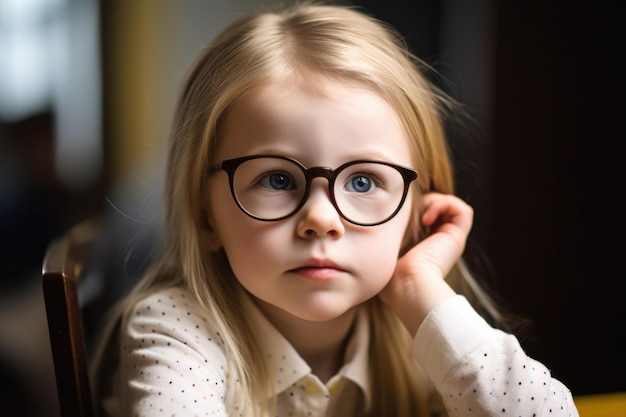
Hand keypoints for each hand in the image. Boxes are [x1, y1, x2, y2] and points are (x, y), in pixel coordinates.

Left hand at [379, 192, 473, 335]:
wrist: (407, 285)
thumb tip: (373, 217)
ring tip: (422, 216)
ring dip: (436, 202)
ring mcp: (451, 239)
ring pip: (452, 207)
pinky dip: (445, 205)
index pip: (427, 216)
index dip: (417, 207)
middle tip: (411, 211)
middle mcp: (441, 241)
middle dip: (426, 201)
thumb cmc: (392, 273)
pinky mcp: (457, 237)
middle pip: (440, 208)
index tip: (401, 214)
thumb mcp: (387, 248)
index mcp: (427, 245)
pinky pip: (463, 210)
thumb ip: (387, 234)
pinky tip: (427, 219)